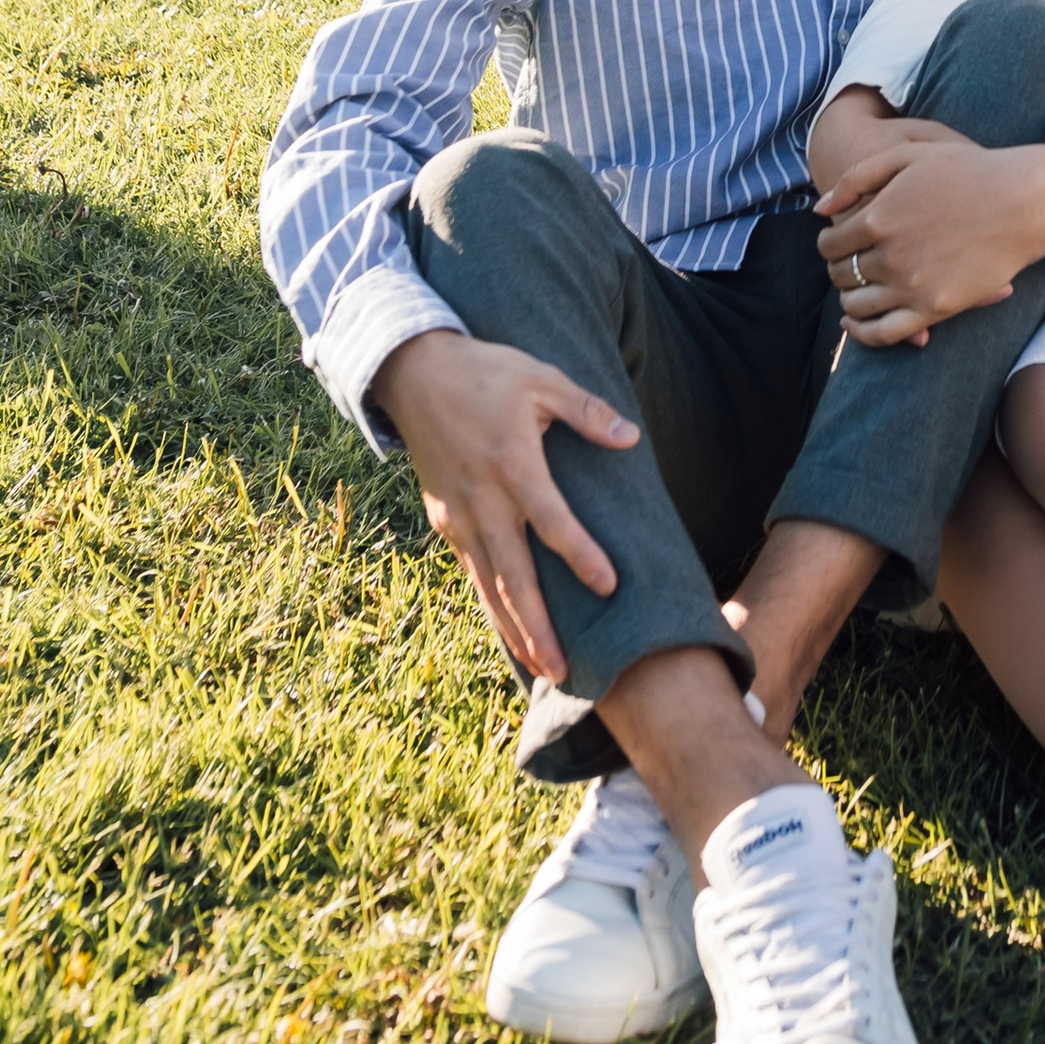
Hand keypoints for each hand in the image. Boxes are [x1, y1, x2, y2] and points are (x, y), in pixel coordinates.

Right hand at [373, 326, 636, 681]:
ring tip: (541, 667)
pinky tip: (508, 628)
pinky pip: (472, 571)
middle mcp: (483, 501)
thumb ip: (586, 411)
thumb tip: (630, 436)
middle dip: (539, 628)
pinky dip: (491, 603)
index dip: (581, 556)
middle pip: (515, 576)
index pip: (552, 521)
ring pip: (489, 585)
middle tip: (565, 670)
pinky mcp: (445, 520)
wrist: (415, 374)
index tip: (609, 586)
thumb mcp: (541, 378)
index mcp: (512, 464)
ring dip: (514, 629)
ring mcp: (459, 516)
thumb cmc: (486, 373)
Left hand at [816, 128, 1044, 345]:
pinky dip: (860, 332)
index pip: (830, 244)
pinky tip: (854, 323)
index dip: (829, 243)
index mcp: (878, 217)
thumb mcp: (907, 155)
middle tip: (850, 261)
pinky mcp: (933, 309)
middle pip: (840, 274)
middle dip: (838, 268)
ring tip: (856, 287)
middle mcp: (889, 256)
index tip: (839, 241)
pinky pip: (882, 333)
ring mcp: (910, 286)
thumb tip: (818, 210)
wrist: (1022, 201)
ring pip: (855, 304)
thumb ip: (856, 178)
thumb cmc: (967, 172)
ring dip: (847, 297)